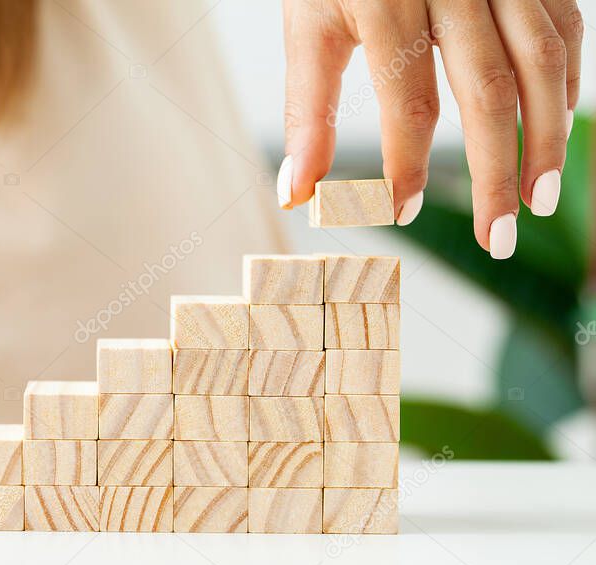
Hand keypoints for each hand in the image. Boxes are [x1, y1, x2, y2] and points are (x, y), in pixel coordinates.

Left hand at [279, 0, 581, 258]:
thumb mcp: (308, 25)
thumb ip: (308, 112)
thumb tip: (297, 195)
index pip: (410, 102)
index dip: (407, 166)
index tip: (400, 214)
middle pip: (489, 92)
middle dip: (495, 173)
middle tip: (496, 238)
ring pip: (544, 60)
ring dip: (547, 136)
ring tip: (539, 197)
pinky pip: (565, 25)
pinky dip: (566, 83)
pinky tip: (555, 128)